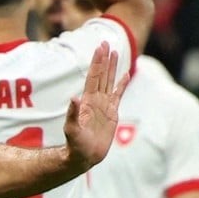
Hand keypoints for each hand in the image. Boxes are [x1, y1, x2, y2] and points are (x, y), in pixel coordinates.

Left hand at [64, 42, 128, 170]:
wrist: (84, 155)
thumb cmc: (75, 145)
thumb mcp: (72, 130)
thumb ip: (73, 114)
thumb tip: (74, 98)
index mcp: (87, 101)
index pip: (93, 76)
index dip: (97, 62)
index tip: (100, 47)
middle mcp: (95, 99)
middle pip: (101, 74)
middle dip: (103, 59)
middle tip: (105, 42)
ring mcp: (104, 105)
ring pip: (109, 81)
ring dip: (112, 67)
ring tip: (115, 52)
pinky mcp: (112, 113)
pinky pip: (118, 95)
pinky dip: (122, 84)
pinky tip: (126, 74)